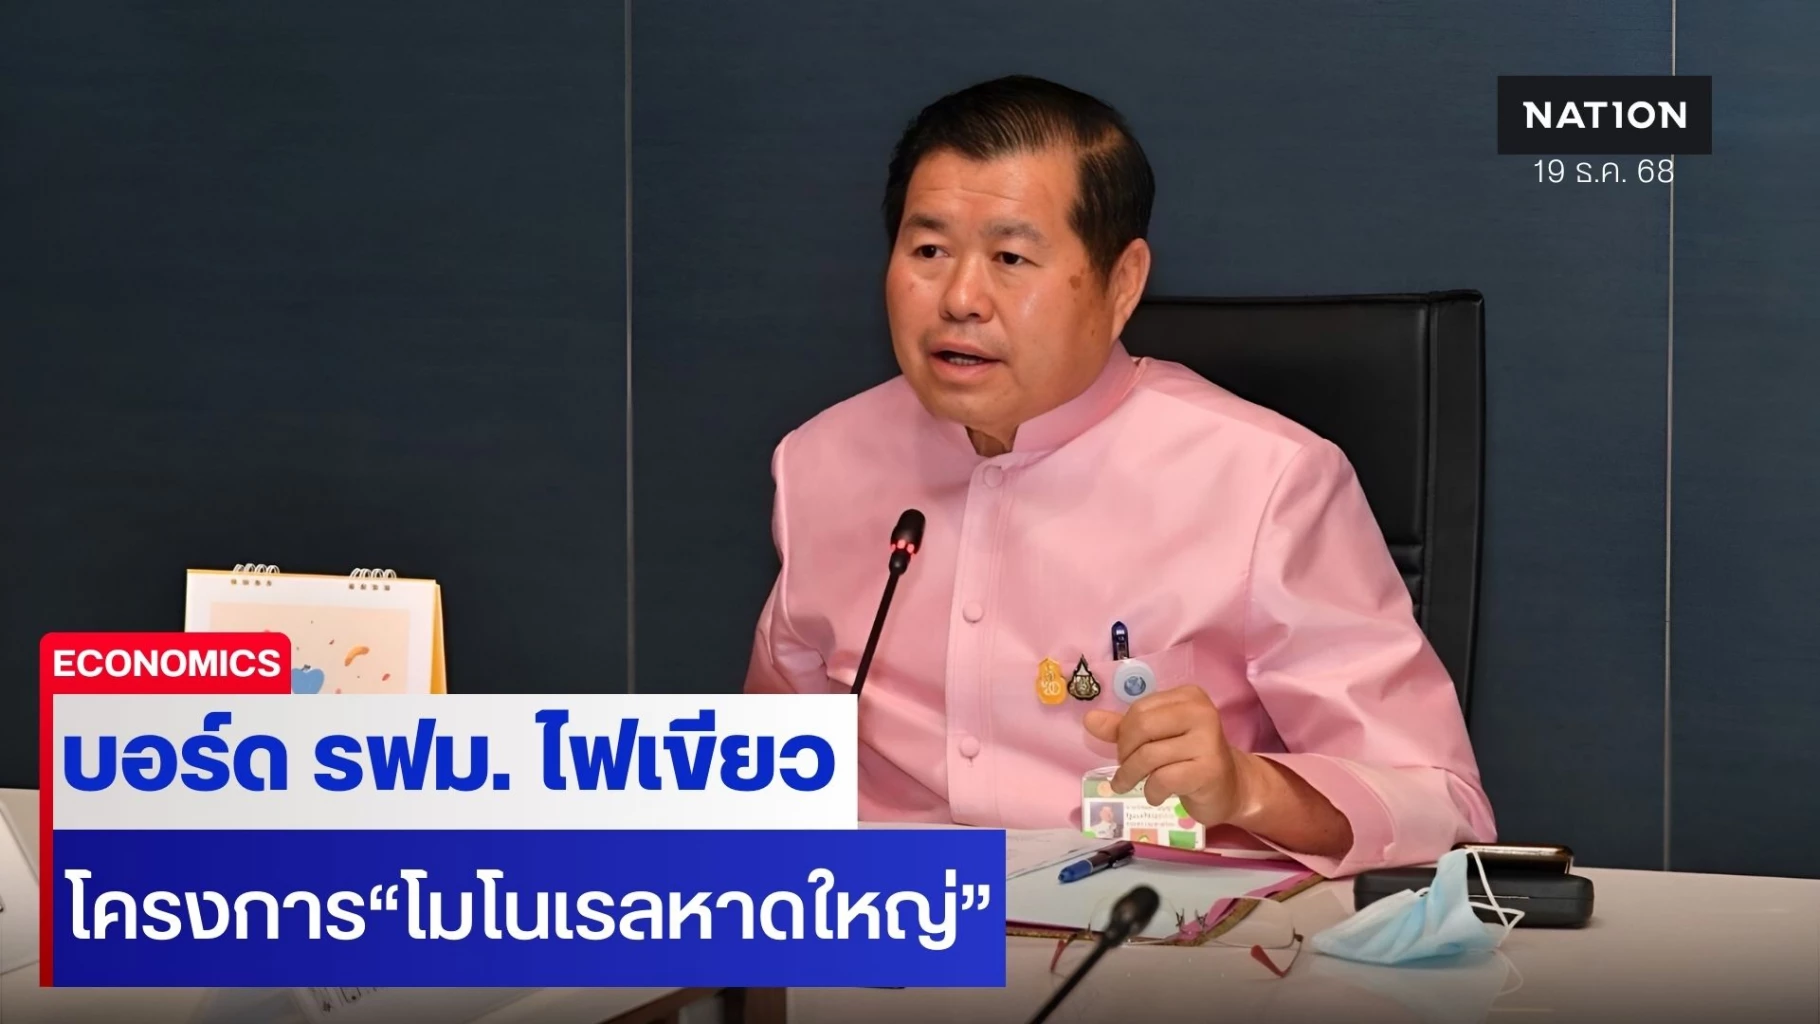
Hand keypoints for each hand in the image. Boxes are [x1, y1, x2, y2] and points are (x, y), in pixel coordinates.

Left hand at [1082, 687, 1256, 826]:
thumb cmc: (1189, 759)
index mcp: (1188, 696)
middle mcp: (1201, 712)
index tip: (1126, 751)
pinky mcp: (1209, 769)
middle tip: (1125, 770)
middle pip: (1141, 727)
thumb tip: (1089, 719)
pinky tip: (1156, 795)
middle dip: (1124, 753)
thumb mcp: (1156, 738)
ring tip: (1130, 786)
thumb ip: (1123, 728)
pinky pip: (1163, 779)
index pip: (1139, 709)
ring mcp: (1208, 740)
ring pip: (1149, 756)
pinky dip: (1151, 791)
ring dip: (1131, 776)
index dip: (1124, 734)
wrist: (1230, 787)